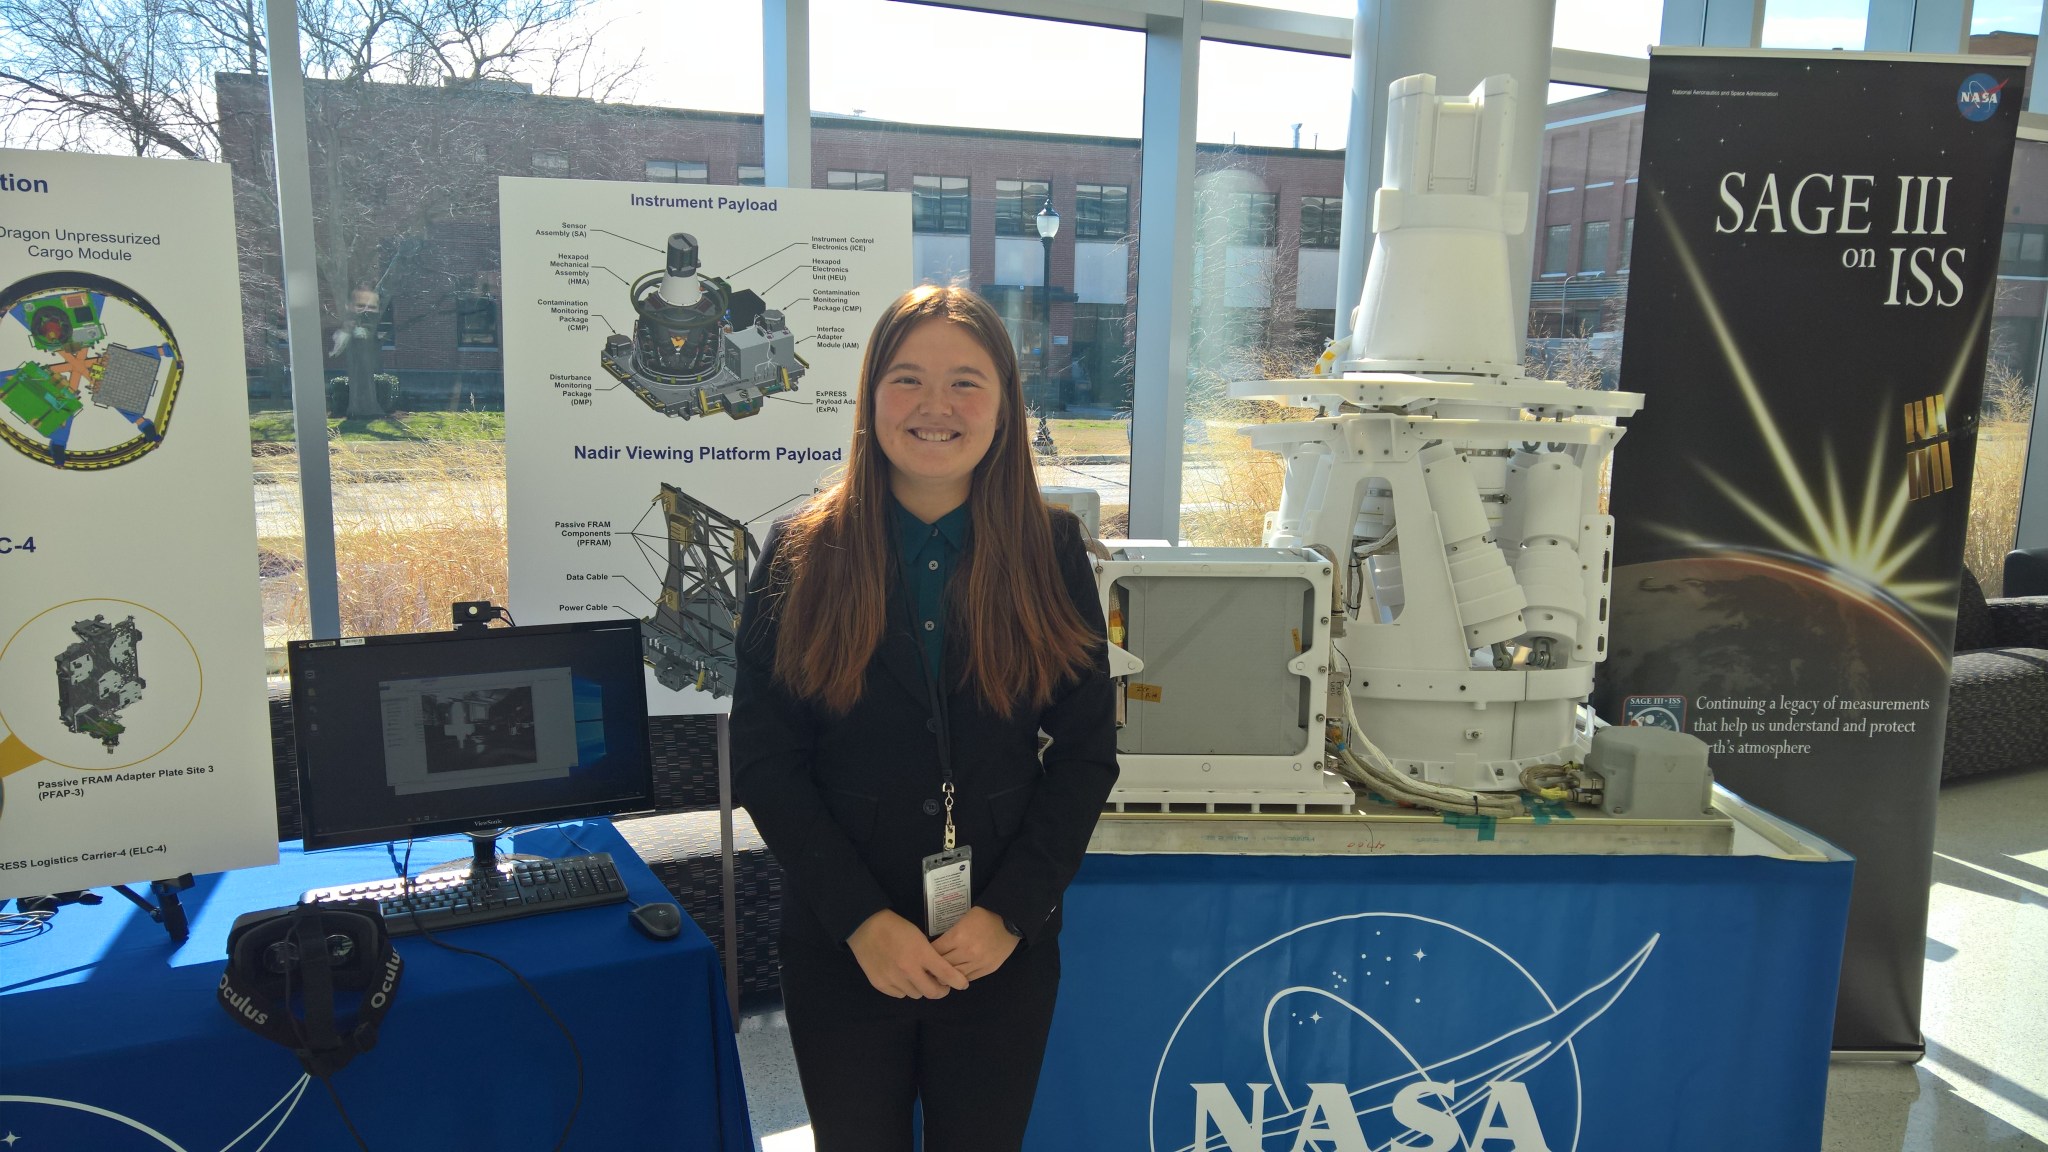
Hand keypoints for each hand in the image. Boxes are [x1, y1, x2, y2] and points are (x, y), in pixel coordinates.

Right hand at [847, 909, 969, 998]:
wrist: (866, 927)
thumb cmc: (896, 928)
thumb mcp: (919, 937)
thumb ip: (930, 956)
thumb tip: (941, 974)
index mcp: (921, 954)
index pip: (946, 974)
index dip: (958, 982)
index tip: (963, 984)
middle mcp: (908, 969)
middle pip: (932, 992)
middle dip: (941, 990)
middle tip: (941, 985)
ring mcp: (893, 978)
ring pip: (916, 994)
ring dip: (920, 988)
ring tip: (918, 977)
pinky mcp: (880, 984)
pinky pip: (899, 994)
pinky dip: (904, 989)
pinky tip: (902, 978)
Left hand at [933, 907, 1019, 981]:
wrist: (1010, 921)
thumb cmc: (984, 916)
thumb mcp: (963, 919)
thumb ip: (950, 935)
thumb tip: (936, 950)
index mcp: (958, 936)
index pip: (935, 951)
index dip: (927, 954)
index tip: (922, 956)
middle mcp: (967, 952)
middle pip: (943, 965)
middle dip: (933, 967)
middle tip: (927, 968)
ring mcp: (978, 962)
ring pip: (955, 975)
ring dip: (946, 976)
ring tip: (939, 975)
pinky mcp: (988, 969)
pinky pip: (968, 978)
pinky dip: (960, 977)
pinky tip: (955, 975)